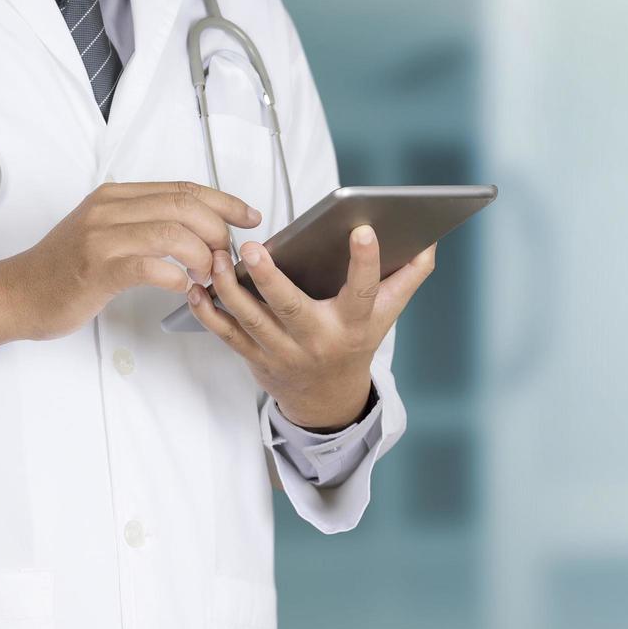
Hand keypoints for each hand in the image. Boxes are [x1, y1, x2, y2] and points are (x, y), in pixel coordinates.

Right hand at [0, 182, 259, 360]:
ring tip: (209, 276)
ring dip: (202, 256)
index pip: (183, 188)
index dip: (224, 201)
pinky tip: (183, 288)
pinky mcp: (96, 268)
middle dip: (219, 230)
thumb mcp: (106, 233)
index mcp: (116, 196)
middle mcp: (109, 208)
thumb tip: (197, 230)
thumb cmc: (64, 271)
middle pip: (184, 205)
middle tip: (229, 256)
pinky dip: (176, 276)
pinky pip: (149, 265)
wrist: (15, 293)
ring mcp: (100, 236)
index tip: (250, 216)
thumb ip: (145, 225)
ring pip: (172, 232)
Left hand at [186, 225, 435, 429]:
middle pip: (290, 308)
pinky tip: (197, 288)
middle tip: (253, 247)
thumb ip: (408, 277)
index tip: (362, 229)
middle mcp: (317, 339)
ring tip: (219, 257)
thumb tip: (429, 241)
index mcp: (353, 324)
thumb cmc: (356, 342)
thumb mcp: (387, 315)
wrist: (327, 399)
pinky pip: (227, 334)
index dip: (366, 261)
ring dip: (230, 288)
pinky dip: (208, 312)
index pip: (364, 291)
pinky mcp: (255, 357)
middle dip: (270, 278)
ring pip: (251, 319)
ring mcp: (283, 352)